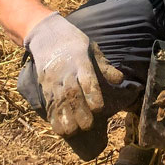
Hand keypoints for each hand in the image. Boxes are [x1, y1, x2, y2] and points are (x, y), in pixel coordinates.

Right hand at [25, 12, 129, 135]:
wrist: (45, 33)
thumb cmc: (73, 42)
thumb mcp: (91, 47)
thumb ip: (104, 66)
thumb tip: (120, 79)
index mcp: (80, 61)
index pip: (87, 79)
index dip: (92, 94)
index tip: (98, 108)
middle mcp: (65, 72)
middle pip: (72, 94)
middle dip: (79, 112)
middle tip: (87, 125)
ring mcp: (53, 79)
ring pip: (58, 101)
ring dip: (65, 118)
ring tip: (72, 131)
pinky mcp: (44, 86)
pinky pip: (48, 103)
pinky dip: (53, 117)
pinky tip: (59, 129)